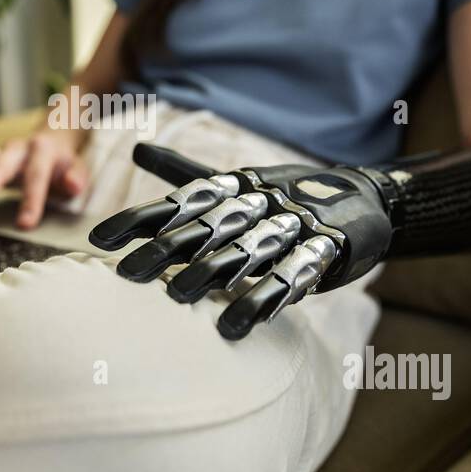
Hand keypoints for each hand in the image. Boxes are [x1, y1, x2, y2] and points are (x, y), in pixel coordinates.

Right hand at [0, 127, 89, 229]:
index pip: (36, 177)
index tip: (24, 224)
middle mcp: (18, 149)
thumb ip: (76, 178)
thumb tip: (72, 185)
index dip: (30, 200)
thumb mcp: (76, 170)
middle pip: (1, 165)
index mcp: (43, 153)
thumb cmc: (60, 164)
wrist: (51, 142)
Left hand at [88, 144, 393, 339]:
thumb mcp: (239, 182)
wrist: (370, 198)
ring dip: (212, 272)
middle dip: (166, 249)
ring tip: (177, 296)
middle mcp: (262, 202)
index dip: (141, 219)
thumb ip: (186, 174)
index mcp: (238, 185)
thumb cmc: (291, 192)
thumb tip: (138, 149)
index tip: (100, 241)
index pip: (181, 201)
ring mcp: (295, 226)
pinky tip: (238, 322)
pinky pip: (293, 276)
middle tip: (127, 275)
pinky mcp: (326, 252)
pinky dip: (266, 298)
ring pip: (246, 249)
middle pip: (207, 226)